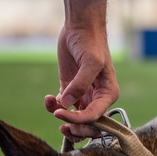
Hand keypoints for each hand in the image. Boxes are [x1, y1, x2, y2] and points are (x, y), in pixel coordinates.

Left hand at [44, 0, 118, 141]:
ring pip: (75, 118)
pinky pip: (62, 106)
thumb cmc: (91, 43)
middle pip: (88, 124)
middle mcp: (97, 98)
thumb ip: (79, 85)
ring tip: (52, 109)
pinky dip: (54, 106)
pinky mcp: (69, 89)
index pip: (95, 117)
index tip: (60, 114)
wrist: (80, 27)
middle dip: (75, 128)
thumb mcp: (90, 62)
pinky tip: (48, 98)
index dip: (78, 120)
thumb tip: (66, 105)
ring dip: (63, 120)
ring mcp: (83, 94)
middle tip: (61, 124)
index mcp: (108, 94)